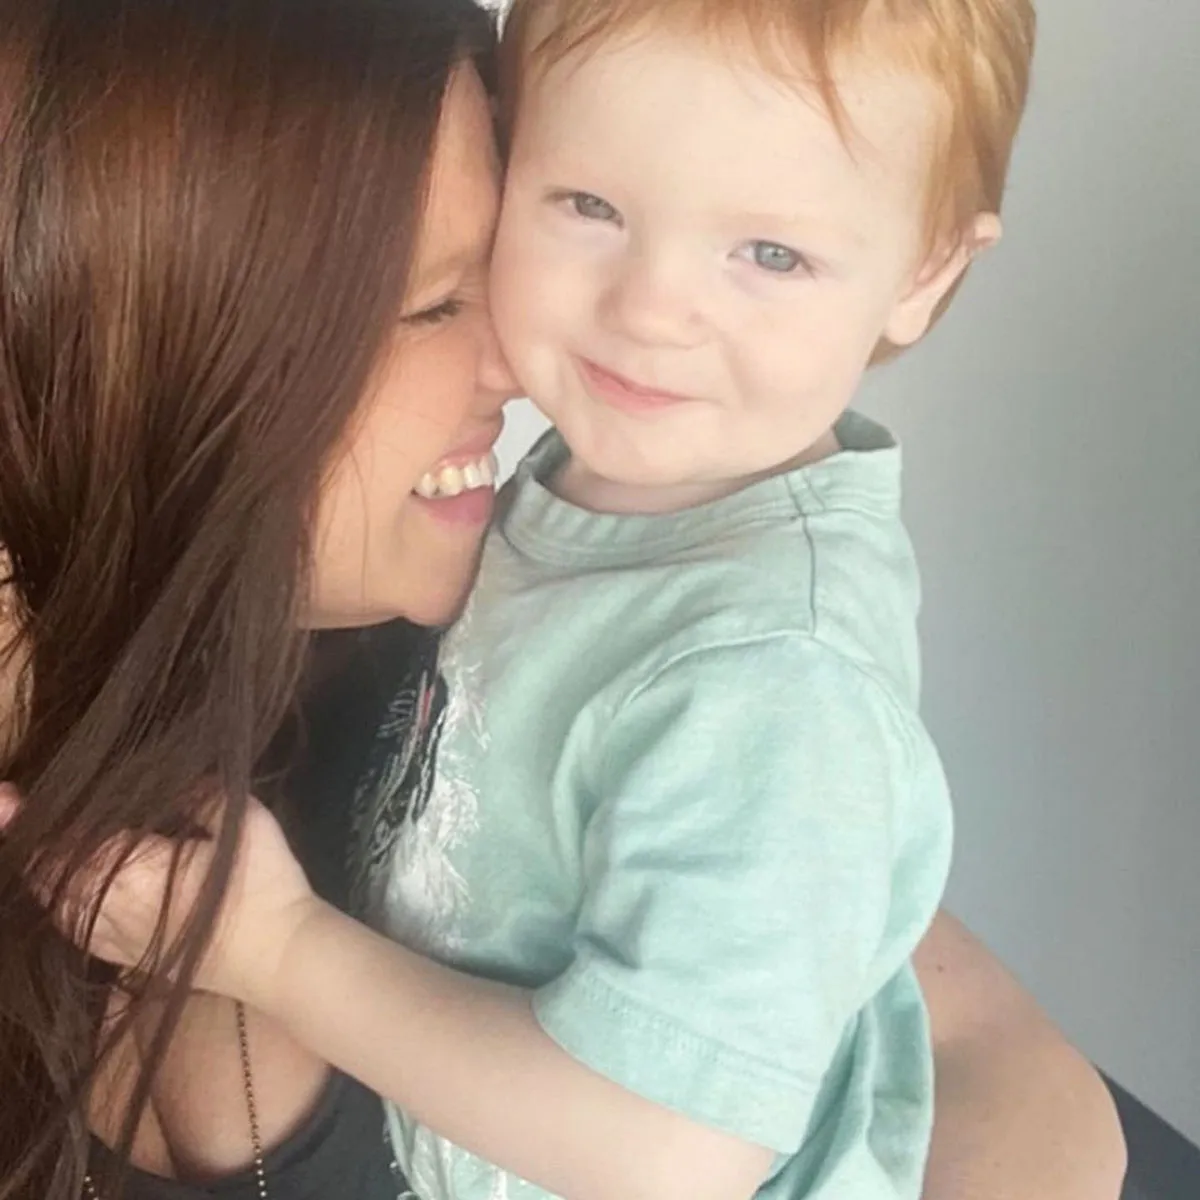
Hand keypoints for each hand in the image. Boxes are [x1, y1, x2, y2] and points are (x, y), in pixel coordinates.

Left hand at [0, 785, 318, 1009]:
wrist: (279, 956)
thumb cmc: (261, 885)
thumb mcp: (240, 817)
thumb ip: (197, 792)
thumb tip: (171, 779)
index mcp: (125, 868)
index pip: (60, 840)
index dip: (31, 817)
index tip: (6, 796)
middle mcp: (104, 908)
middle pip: (47, 874)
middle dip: (39, 842)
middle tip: (26, 810)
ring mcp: (111, 941)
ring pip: (56, 905)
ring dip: (52, 875)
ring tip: (56, 846)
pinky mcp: (125, 960)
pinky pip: (77, 929)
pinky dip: (68, 904)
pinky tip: (80, 888)